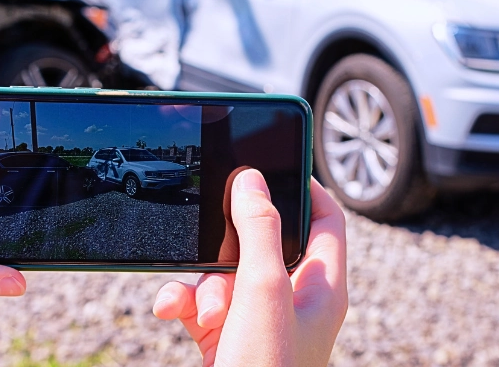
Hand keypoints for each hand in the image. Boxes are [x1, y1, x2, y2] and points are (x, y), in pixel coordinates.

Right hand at [153, 170, 347, 366]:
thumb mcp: (262, 291)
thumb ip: (259, 231)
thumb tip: (252, 179)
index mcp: (322, 285)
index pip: (326, 218)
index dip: (306, 187)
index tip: (275, 162)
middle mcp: (294, 299)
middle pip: (262, 241)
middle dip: (228, 244)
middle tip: (215, 242)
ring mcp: (259, 318)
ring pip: (225, 271)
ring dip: (202, 283)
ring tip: (203, 309)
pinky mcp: (228, 335)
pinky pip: (202, 300)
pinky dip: (184, 302)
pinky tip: (172, 311)